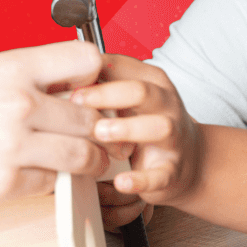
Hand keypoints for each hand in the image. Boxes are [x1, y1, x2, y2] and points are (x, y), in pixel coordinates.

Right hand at [0, 41, 111, 209]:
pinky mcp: (6, 183)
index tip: (92, 88)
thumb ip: (23, 75)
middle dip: (98, 126)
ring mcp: (13, 146)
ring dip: (91, 160)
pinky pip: (50, 183)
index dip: (94, 76)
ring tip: (91, 159)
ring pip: (81, 155)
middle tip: (100, 132)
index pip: (85, 60)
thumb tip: (66, 84)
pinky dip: (51, 179)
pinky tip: (41, 171)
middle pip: (91, 115)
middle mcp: (18, 104)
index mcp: (12, 67)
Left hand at [70, 56, 203, 211]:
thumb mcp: (127, 97)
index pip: (123, 66)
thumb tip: (56, 76)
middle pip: (141, 90)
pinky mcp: (173, 169)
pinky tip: (120, 181)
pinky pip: (160, 174)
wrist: (189, 160)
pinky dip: (140, 179)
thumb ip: (100, 85)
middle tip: (77, 101)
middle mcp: (166, 104)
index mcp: (151, 81)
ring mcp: (173, 137)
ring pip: (158, 126)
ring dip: (127, 129)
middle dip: (107, 94)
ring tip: (100, 134)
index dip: (92, 69)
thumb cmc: (147, 122)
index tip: (64, 77)